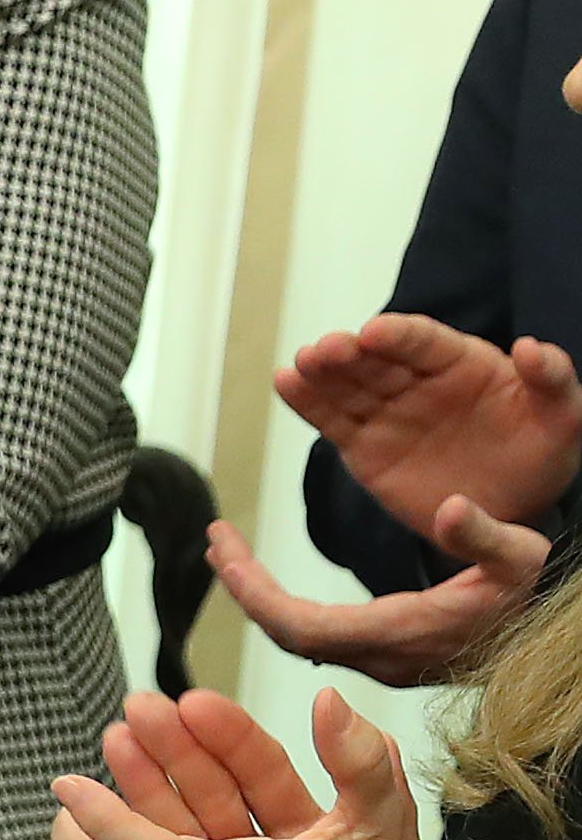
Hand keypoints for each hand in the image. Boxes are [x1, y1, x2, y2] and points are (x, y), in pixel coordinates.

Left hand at [206, 498, 550, 686]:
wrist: (546, 637)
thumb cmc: (535, 594)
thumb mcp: (522, 557)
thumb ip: (486, 536)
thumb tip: (450, 507)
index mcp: (399, 633)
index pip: (304, 625)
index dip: (259, 597)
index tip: (226, 558)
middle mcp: (378, 654)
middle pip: (288, 631)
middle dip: (247, 588)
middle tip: (217, 541)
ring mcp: (376, 657)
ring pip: (298, 634)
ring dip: (260, 595)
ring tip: (229, 555)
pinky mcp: (380, 653)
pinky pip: (314, 632)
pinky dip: (282, 604)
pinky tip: (267, 582)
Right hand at [283, 313, 581, 548]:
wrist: (514, 508)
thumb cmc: (542, 454)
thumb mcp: (565, 417)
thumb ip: (553, 380)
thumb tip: (532, 347)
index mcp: (465, 364)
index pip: (426, 343)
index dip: (400, 335)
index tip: (374, 332)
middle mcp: (420, 382)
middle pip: (378, 361)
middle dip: (349, 354)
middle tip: (324, 350)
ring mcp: (389, 413)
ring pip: (348, 387)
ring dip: (321, 374)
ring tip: (298, 366)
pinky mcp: (365, 448)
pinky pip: (332, 422)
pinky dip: (307, 403)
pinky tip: (286, 382)